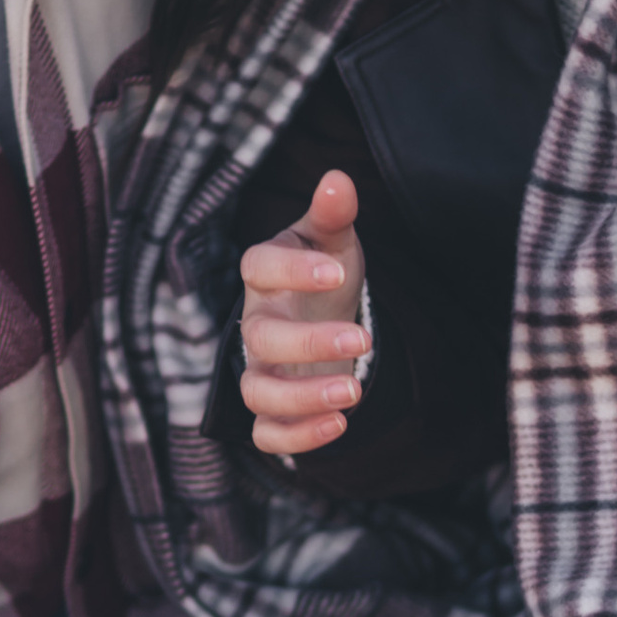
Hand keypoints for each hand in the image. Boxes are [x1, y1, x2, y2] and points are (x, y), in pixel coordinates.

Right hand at [238, 167, 370, 458]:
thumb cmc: (324, 274)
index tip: (336, 273)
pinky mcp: (272, 408)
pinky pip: (266, 433)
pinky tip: (339, 425)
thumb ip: (333, 215)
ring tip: (353, 395)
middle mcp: (255, 324)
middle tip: (361, 340)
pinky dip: (296, 437)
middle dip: (309, 344)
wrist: (322, 318)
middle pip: (261, 338)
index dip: (292, 271)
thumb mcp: (333, 242)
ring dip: (300, 399)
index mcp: (264, 275)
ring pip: (257, 392)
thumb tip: (338, 179)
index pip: (259, 267)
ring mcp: (259, 368)